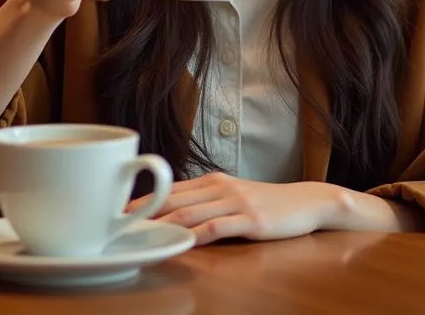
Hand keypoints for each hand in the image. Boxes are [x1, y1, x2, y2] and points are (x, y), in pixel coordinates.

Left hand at [131, 172, 340, 246]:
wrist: (305, 202)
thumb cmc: (266, 202)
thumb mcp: (233, 194)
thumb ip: (205, 199)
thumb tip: (172, 210)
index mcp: (213, 180)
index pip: (170, 189)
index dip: (144, 199)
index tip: (118, 210)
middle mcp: (220, 187)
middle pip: (174, 200)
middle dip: (145, 213)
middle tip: (119, 225)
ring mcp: (235, 203)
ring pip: (190, 213)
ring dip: (163, 225)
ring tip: (140, 235)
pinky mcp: (250, 221)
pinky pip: (217, 227)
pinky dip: (196, 235)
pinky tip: (181, 243)